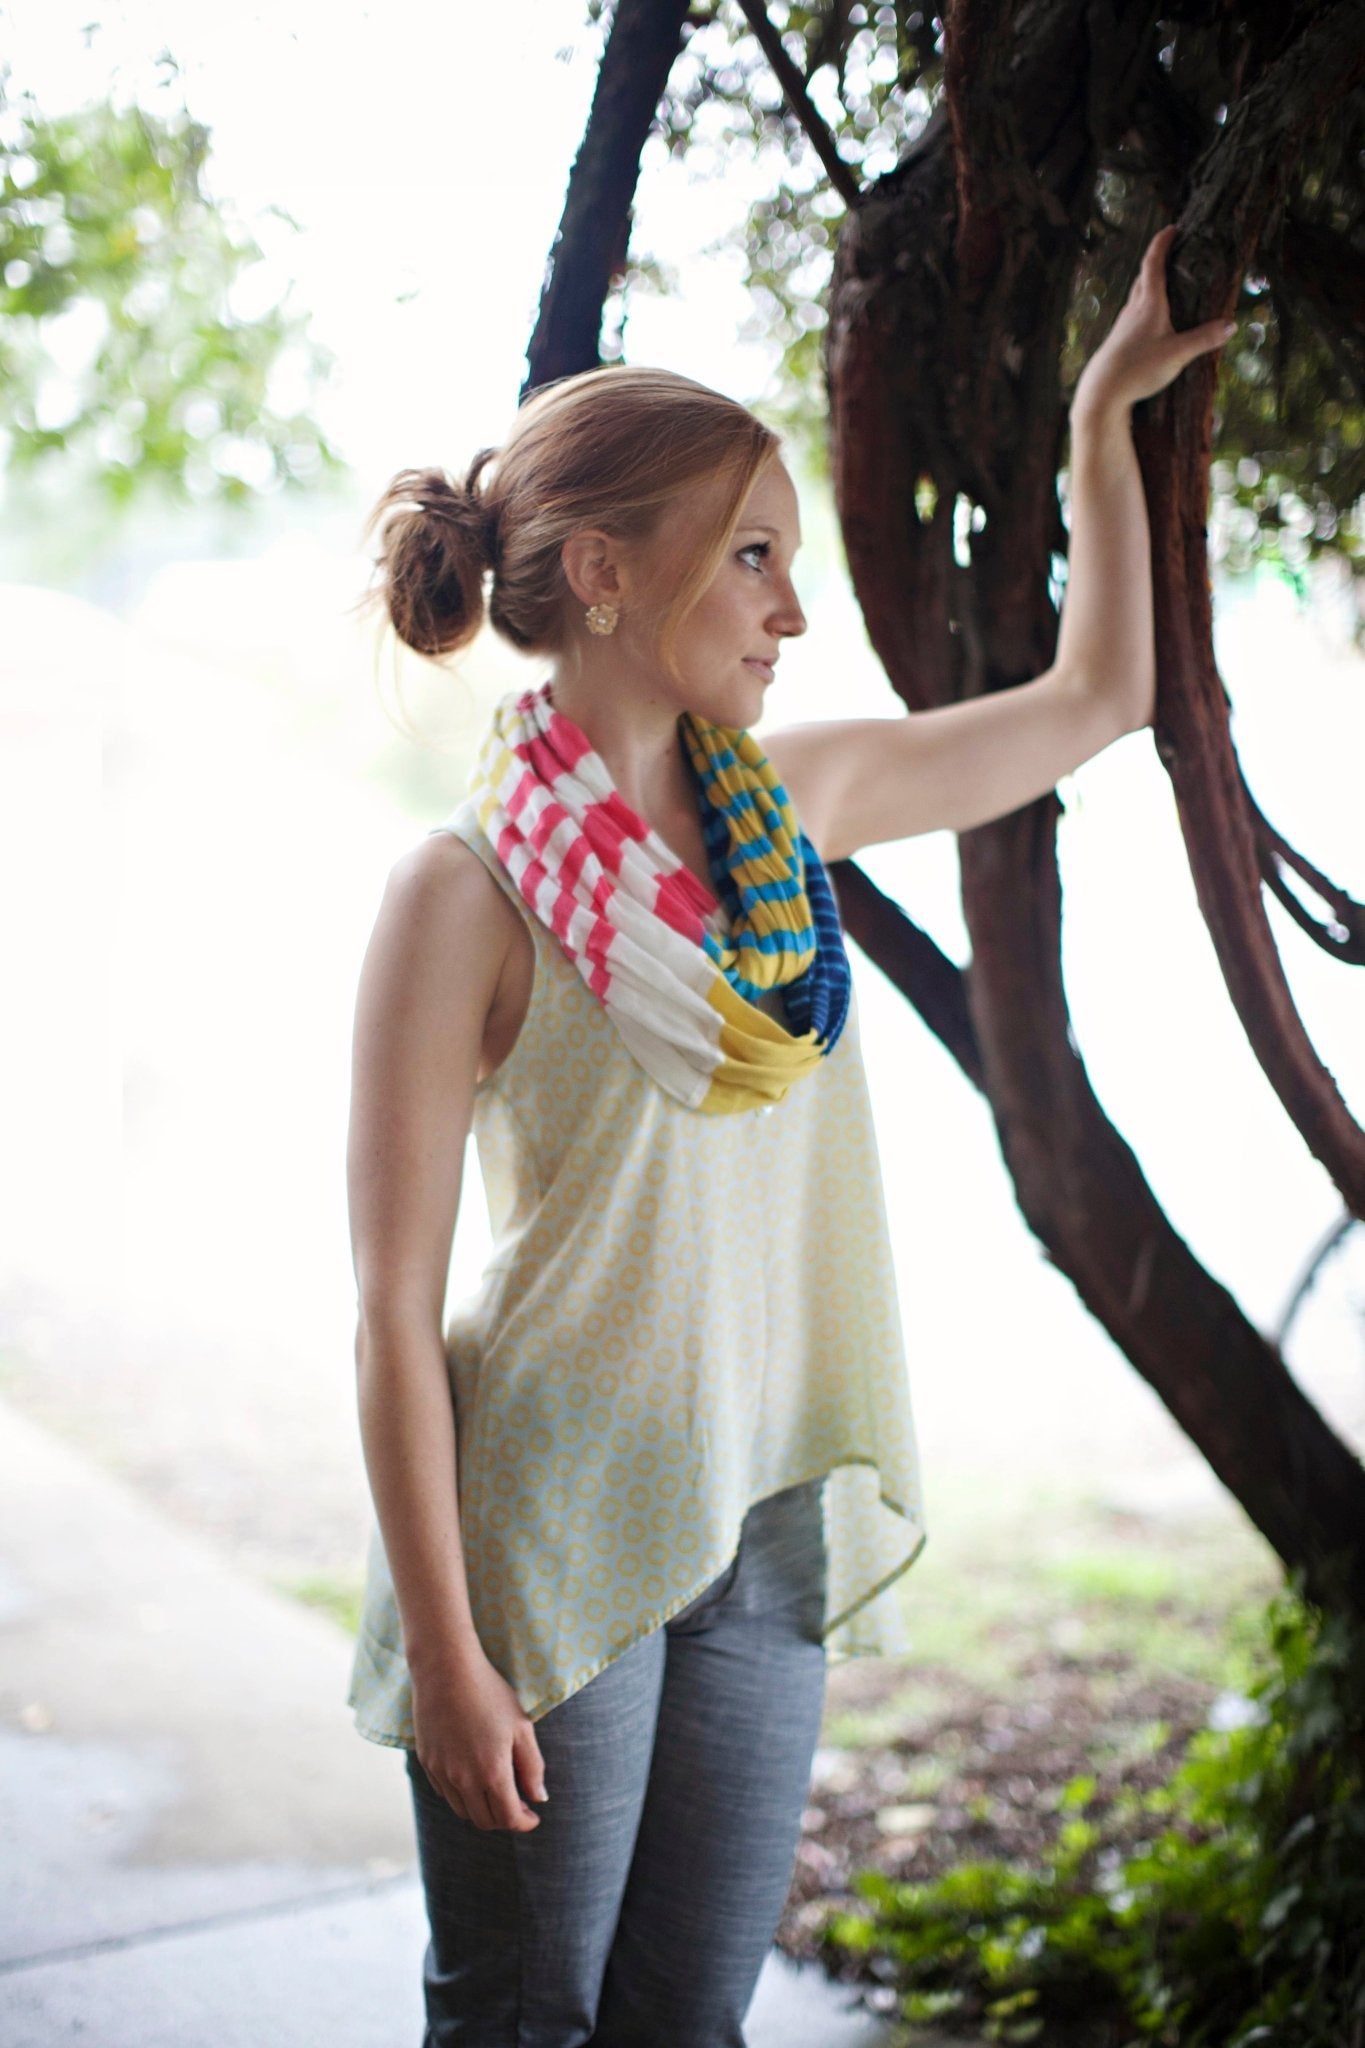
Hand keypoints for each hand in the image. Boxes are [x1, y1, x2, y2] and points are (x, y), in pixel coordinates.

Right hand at [411, 1639, 548, 1831]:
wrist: (446, 1669)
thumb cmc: (490, 1694)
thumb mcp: (521, 1727)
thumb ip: (532, 1767)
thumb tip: (539, 1799)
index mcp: (492, 1773)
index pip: (509, 1818)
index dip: (524, 1822)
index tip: (533, 1816)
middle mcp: (463, 1780)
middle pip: (485, 1820)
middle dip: (504, 1818)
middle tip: (518, 1802)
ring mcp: (441, 1773)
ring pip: (463, 1811)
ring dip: (482, 1809)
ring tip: (496, 1789)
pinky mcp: (427, 1762)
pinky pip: (446, 1793)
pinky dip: (462, 1795)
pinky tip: (472, 1775)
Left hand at [1072, 224, 1234, 421]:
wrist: (1102, 393)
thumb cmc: (1138, 369)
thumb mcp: (1177, 354)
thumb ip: (1204, 339)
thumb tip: (1231, 325)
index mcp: (1148, 303)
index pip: (1153, 263)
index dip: (1162, 243)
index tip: (1172, 228)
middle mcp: (1133, 309)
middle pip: (1143, 276)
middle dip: (1157, 259)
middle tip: (1172, 250)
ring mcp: (1123, 324)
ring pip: (1137, 295)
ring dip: (1149, 282)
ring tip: (1165, 280)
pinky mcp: (1119, 340)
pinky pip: (1134, 313)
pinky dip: (1145, 304)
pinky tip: (1152, 318)